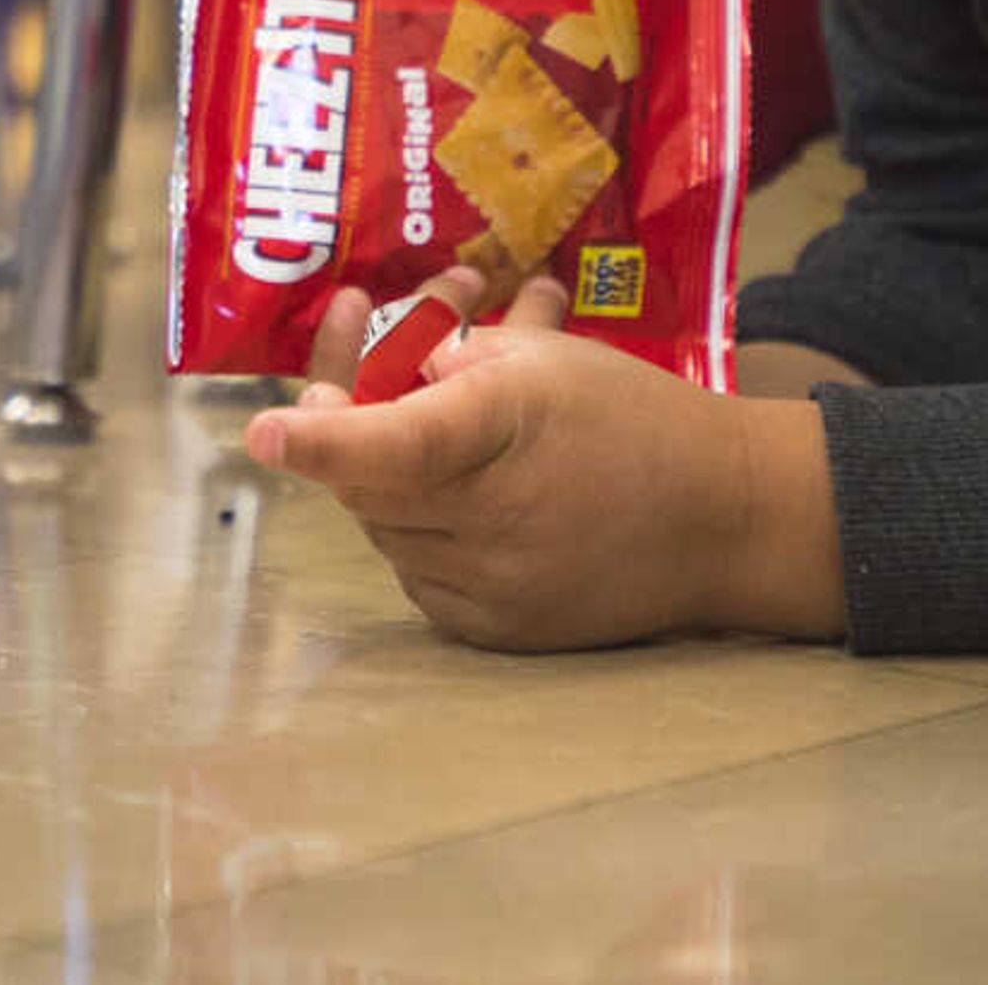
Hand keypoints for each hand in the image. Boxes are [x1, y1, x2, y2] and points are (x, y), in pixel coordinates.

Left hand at [243, 269, 846, 651]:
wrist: (723, 519)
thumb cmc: (633, 419)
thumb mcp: (546, 357)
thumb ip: (449, 364)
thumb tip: (371, 388)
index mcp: (501, 434)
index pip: (390, 443)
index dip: (321, 438)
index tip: (264, 432)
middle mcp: (489, 523)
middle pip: (368, 486)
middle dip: (348, 435)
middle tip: (347, 386)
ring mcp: (490, 588)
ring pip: (388, 531)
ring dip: (392, 484)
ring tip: (445, 445)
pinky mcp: (496, 630)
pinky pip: (421, 574)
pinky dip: (424, 533)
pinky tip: (466, 501)